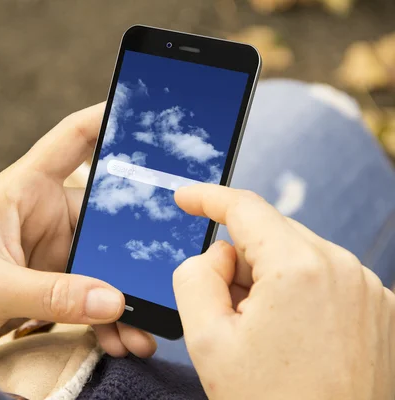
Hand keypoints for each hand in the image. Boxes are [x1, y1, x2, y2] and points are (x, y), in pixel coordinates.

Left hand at [0, 104, 155, 356]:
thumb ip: (51, 294)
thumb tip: (113, 301)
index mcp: (24, 189)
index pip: (72, 139)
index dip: (108, 118)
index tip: (148, 113)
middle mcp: (44, 213)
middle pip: (106, 213)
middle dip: (136, 245)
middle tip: (165, 271)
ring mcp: (52, 249)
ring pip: (106, 261)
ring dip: (125, 295)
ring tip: (144, 330)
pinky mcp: (53, 281)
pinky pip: (92, 293)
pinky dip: (108, 316)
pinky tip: (122, 338)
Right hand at [172, 184, 394, 399]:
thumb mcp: (207, 340)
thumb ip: (195, 276)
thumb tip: (219, 254)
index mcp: (299, 268)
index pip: (245, 208)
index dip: (207, 198)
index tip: (186, 198)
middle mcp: (344, 268)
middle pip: (271, 235)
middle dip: (240, 260)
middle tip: (225, 310)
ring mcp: (369, 290)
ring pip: (298, 257)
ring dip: (269, 280)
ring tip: (263, 336)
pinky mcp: (381, 310)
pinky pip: (326, 279)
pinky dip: (299, 294)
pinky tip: (291, 338)